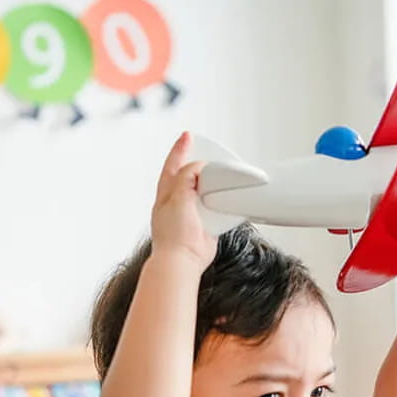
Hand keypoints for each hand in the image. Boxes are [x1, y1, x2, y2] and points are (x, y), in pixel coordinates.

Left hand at [150, 132, 216, 268]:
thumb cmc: (174, 234)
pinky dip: (223, 203)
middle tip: (209, 153)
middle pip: (189, 176)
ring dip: (214, 185)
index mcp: (166, 192)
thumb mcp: (178, 196)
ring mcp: (191, 214)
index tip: (187, 136)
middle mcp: (178, 202)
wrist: (182, 260)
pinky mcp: (205, 226)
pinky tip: (229, 200)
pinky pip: (216, 210)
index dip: (180, 149)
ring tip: (223, 176)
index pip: (173, 164)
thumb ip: (187, 178)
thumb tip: (198, 167)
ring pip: (204, 192)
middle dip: (198, 164)